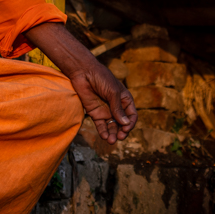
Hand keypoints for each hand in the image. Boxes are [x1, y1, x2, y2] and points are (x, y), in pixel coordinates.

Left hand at [25, 22, 136, 143]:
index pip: (131, 115)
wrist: (83, 72)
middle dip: (121, 132)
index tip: (126, 129)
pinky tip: (104, 136)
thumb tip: (125, 124)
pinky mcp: (95, 113)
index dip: (130, 124)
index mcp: (125, 100)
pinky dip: (103, 131)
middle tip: (119, 137)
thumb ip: (117, 108)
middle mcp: (116, 107)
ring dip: (112, 134)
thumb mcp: (113, 92)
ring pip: (112, 126)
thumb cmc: (101, 78)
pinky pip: (101, 125)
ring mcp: (106, 111)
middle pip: (121, 124)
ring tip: (111, 140)